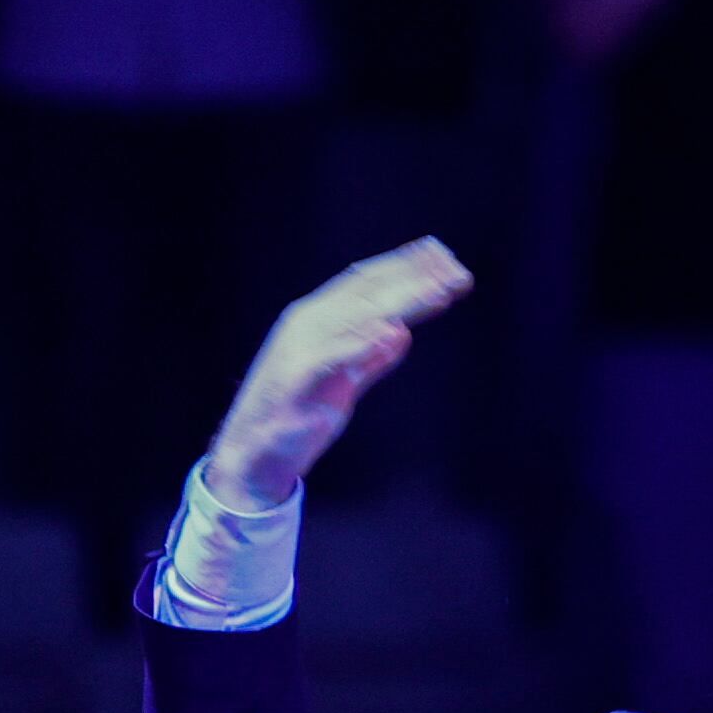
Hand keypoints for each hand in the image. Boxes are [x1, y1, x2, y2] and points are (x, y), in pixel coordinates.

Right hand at [201, 239, 473, 511]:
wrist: (255, 454)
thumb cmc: (300, 415)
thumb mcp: (346, 384)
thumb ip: (372, 360)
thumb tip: (400, 333)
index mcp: (319, 321)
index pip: (366, 286)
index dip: (406, 270)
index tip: (447, 259)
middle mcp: (309, 326)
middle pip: (366, 293)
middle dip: (412, 278)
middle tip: (456, 270)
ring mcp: (301, 351)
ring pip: (355, 317)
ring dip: (399, 301)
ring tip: (438, 291)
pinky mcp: (296, 384)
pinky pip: (331, 358)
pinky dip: (361, 343)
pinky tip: (391, 332)